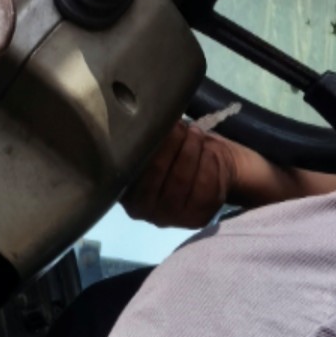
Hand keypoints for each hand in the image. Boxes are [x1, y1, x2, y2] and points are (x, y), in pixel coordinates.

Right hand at [122, 116, 246, 229]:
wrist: (208, 176)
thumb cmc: (172, 159)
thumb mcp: (152, 152)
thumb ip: (144, 143)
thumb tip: (142, 118)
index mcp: (127, 195)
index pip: (135, 168)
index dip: (150, 142)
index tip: (159, 122)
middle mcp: (146, 211)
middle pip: (158, 172)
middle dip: (171, 143)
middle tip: (179, 125)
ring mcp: (173, 217)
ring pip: (182, 177)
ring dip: (190, 148)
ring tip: (194, 132)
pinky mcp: (199, 217)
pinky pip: (204, 184)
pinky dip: (207, 161)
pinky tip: (208, 148)